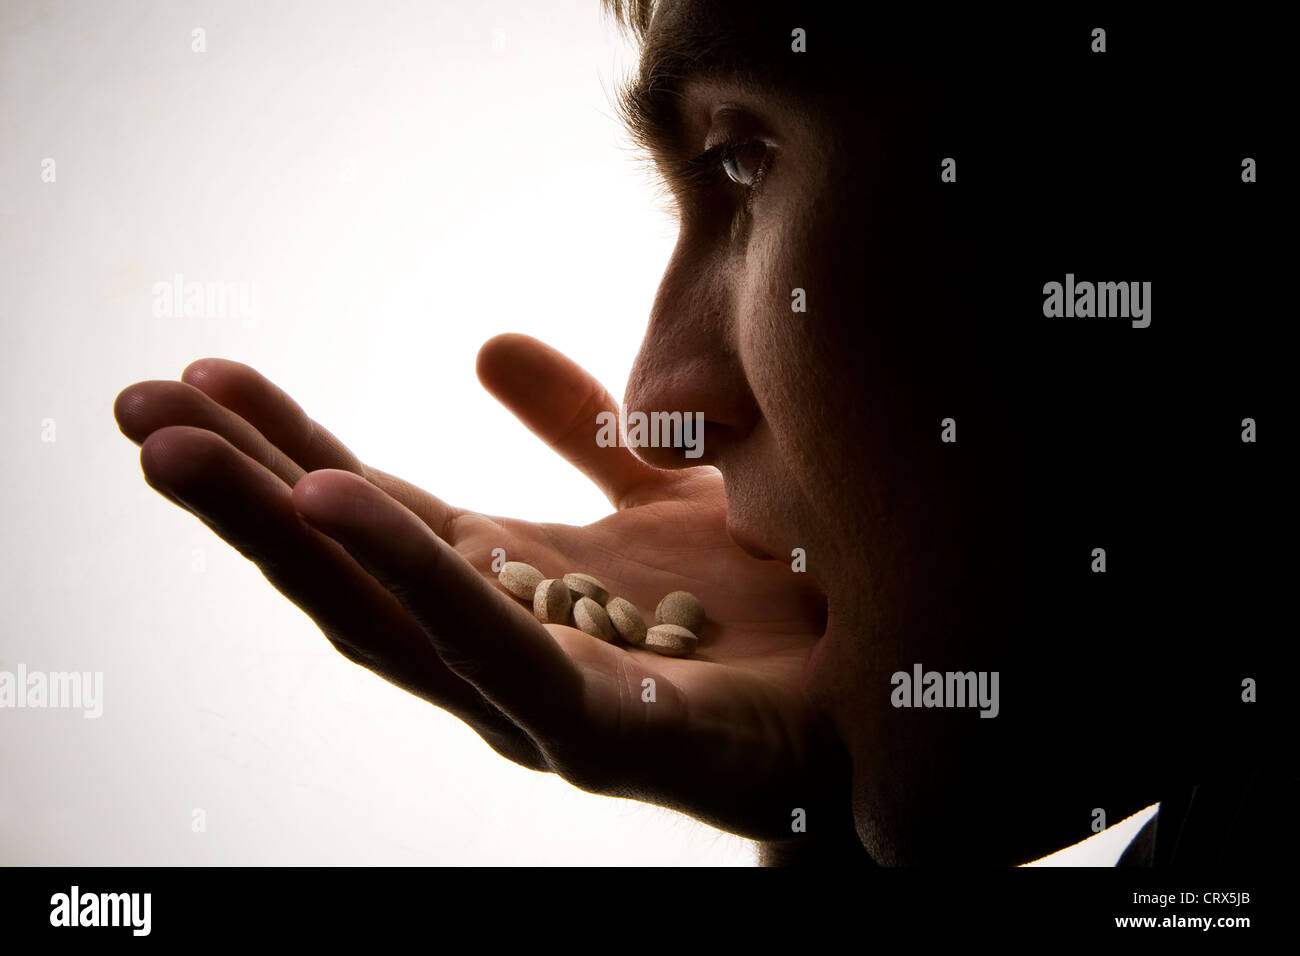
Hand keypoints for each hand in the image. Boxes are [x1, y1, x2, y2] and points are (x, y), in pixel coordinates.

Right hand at [114, 334, 854, 843]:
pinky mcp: (605, 736)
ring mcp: (544, 702)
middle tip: (135, 407)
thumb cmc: (770, 604)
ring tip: (183, 453)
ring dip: (283, 531)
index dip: (283, 449)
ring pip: (390, 617)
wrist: (882, 695)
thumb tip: (484, 344)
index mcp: (509, 586)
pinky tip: (335, 503)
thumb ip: (580, 426)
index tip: (198, 377)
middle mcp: (505, 646)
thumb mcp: (657, 491)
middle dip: (239, 492)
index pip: (373, 515)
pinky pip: (500, 651)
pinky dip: (417, 578)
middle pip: (351, 567)